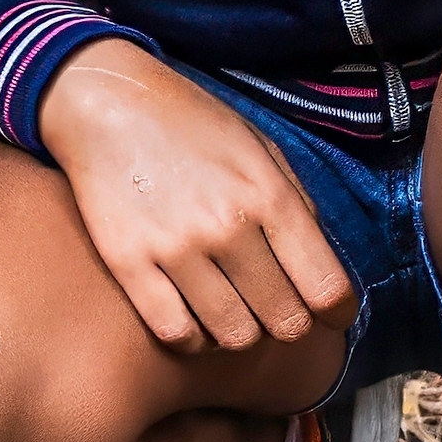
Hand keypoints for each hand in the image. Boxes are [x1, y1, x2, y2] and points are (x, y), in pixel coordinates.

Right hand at [37, 39, 356, 357]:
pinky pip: (176, 333)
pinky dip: (193, 338)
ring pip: (234, 336)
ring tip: (233, 311)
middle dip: (289, 322)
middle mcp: (227, 227)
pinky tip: (193, 319)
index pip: (327, 289)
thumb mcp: (260, 148)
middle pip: (285, 321)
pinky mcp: (128, 263)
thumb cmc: (190, 123)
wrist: (104, 102)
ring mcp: (175, 249)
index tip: (329, 313)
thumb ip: (296, 204)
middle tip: (274, 307)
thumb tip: (318, 266)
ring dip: (241, 332)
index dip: (337, 312)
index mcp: (269, 195)